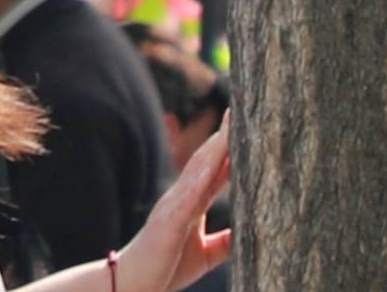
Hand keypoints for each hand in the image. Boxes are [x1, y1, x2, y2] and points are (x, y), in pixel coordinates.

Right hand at [116, 123, 232, 291]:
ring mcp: (172, 207)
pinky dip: (198, 180)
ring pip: (197, 171)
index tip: (247, 125)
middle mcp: (181, 198)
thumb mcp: (206, 254)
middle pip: (206, 160)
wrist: (135, 285)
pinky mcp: (167, 223)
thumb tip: (251, 233)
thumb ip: (225, 241)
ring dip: (214, 149)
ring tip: (231, 128)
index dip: (230, 148)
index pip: (214, 169)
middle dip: (224, 136)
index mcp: (192, 203)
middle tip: (242, 111)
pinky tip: (211, 167)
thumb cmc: (166, 267)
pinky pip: (185, 198)